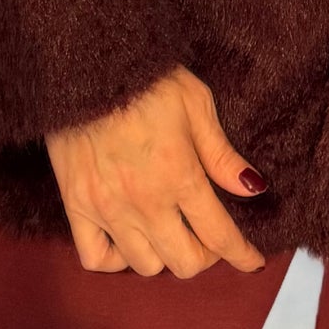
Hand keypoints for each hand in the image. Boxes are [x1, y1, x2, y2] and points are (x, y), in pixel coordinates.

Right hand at [45, 65, 270, 275]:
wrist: (87, 63)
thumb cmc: (148, 78)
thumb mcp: (196, 103)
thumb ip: (222, 153)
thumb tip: (253, 189)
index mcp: (179, 175)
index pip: (219, 235)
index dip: (241, 254)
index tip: (252, 260)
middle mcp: (144, 202)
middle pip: (184, 262)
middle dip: (206, 255)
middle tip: (208, 235)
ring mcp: (107, 208)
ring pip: (145, 265)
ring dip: (164, 254)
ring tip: (169, 230)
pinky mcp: (75, 206)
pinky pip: (96, 258)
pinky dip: (116, 257)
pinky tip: (128, 237)